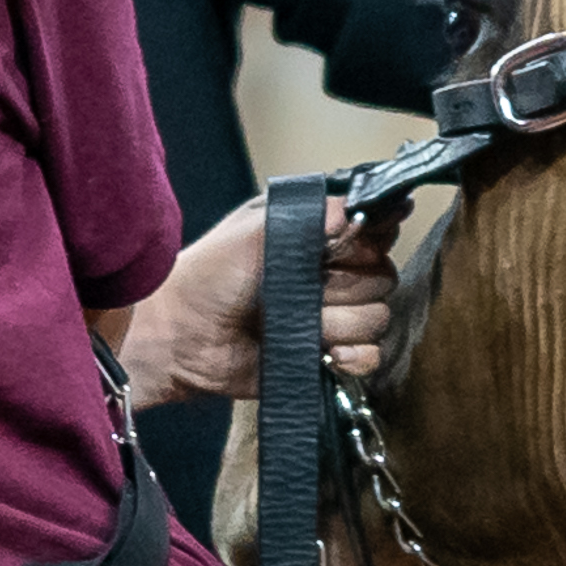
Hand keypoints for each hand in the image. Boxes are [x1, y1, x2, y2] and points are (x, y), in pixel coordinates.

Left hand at [117, 194, 400, 410]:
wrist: (182, 334)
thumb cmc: (210, 273)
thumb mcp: (256, 228)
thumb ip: (312, 214)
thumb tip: (359, 209)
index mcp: (318, 238)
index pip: (376, 232)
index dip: (370, 240)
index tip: (345, 247)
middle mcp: (331, 274)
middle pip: (383, 277)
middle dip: (346, 286)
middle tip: (305, 288)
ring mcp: (331, 318)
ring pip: (377, 318)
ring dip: (339, 323)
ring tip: (297, 323)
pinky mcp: (328, 356)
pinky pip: (370, 357)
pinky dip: (353, 357)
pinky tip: (326, 353)